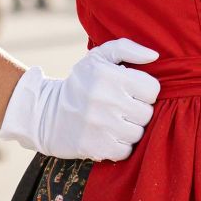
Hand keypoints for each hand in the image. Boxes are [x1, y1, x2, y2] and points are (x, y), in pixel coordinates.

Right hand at [0, 38, 160, 161]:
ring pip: (138, 133)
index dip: (145, 89)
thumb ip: (129, 49)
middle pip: (147, 113)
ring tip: (117, 120)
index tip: (134, 90)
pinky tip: (110, 134)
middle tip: (125, 106)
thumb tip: (155, 56)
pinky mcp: (95, 147)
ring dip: (131, 128)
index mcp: (110, 75)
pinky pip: (125, 151)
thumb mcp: (100, 55)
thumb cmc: (82, 81)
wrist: (46, 114)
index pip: (152, 89)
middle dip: (138, 109)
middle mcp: (106, 100)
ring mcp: (100, 126)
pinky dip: (121, 145)